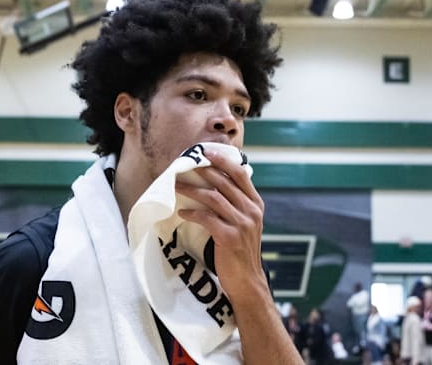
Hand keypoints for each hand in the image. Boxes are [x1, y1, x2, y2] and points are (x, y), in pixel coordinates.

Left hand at [175, 149, 267, 306]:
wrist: (247, 281)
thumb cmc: (241, 251)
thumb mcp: (246, 223)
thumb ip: (237, 204)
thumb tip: (217, 183)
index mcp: (256, 204)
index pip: (240, 174)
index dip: (223, 160)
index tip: (206, 151)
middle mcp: (251, 211)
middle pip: (223, 182)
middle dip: (202, 171)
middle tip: (184, 165)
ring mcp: (242, 224)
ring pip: (213, 197)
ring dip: (191, 190)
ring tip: (176, 186)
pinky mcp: (229, 237)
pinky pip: (206, 218)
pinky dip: (192, 213)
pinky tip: (182, 212)